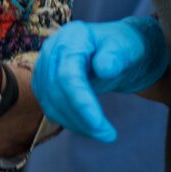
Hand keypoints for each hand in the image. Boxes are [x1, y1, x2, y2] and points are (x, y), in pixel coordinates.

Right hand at [31, 17, 166, 141]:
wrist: (114, 51)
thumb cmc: (122, 47)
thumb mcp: (126, 49)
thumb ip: (116, 57)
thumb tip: (104, 69)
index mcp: (72, 37)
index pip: (68, 74)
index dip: (80, 101)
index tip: (99, 123)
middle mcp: (52, 49)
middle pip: (56, 90)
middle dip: (80, 117)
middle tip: (107, 134)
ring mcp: (44, 66)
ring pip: (50, 102)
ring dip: (75, 123)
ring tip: (102, 133)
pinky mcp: (44, 83)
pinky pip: (50, 107)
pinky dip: (69, 121)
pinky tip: (88, 127)